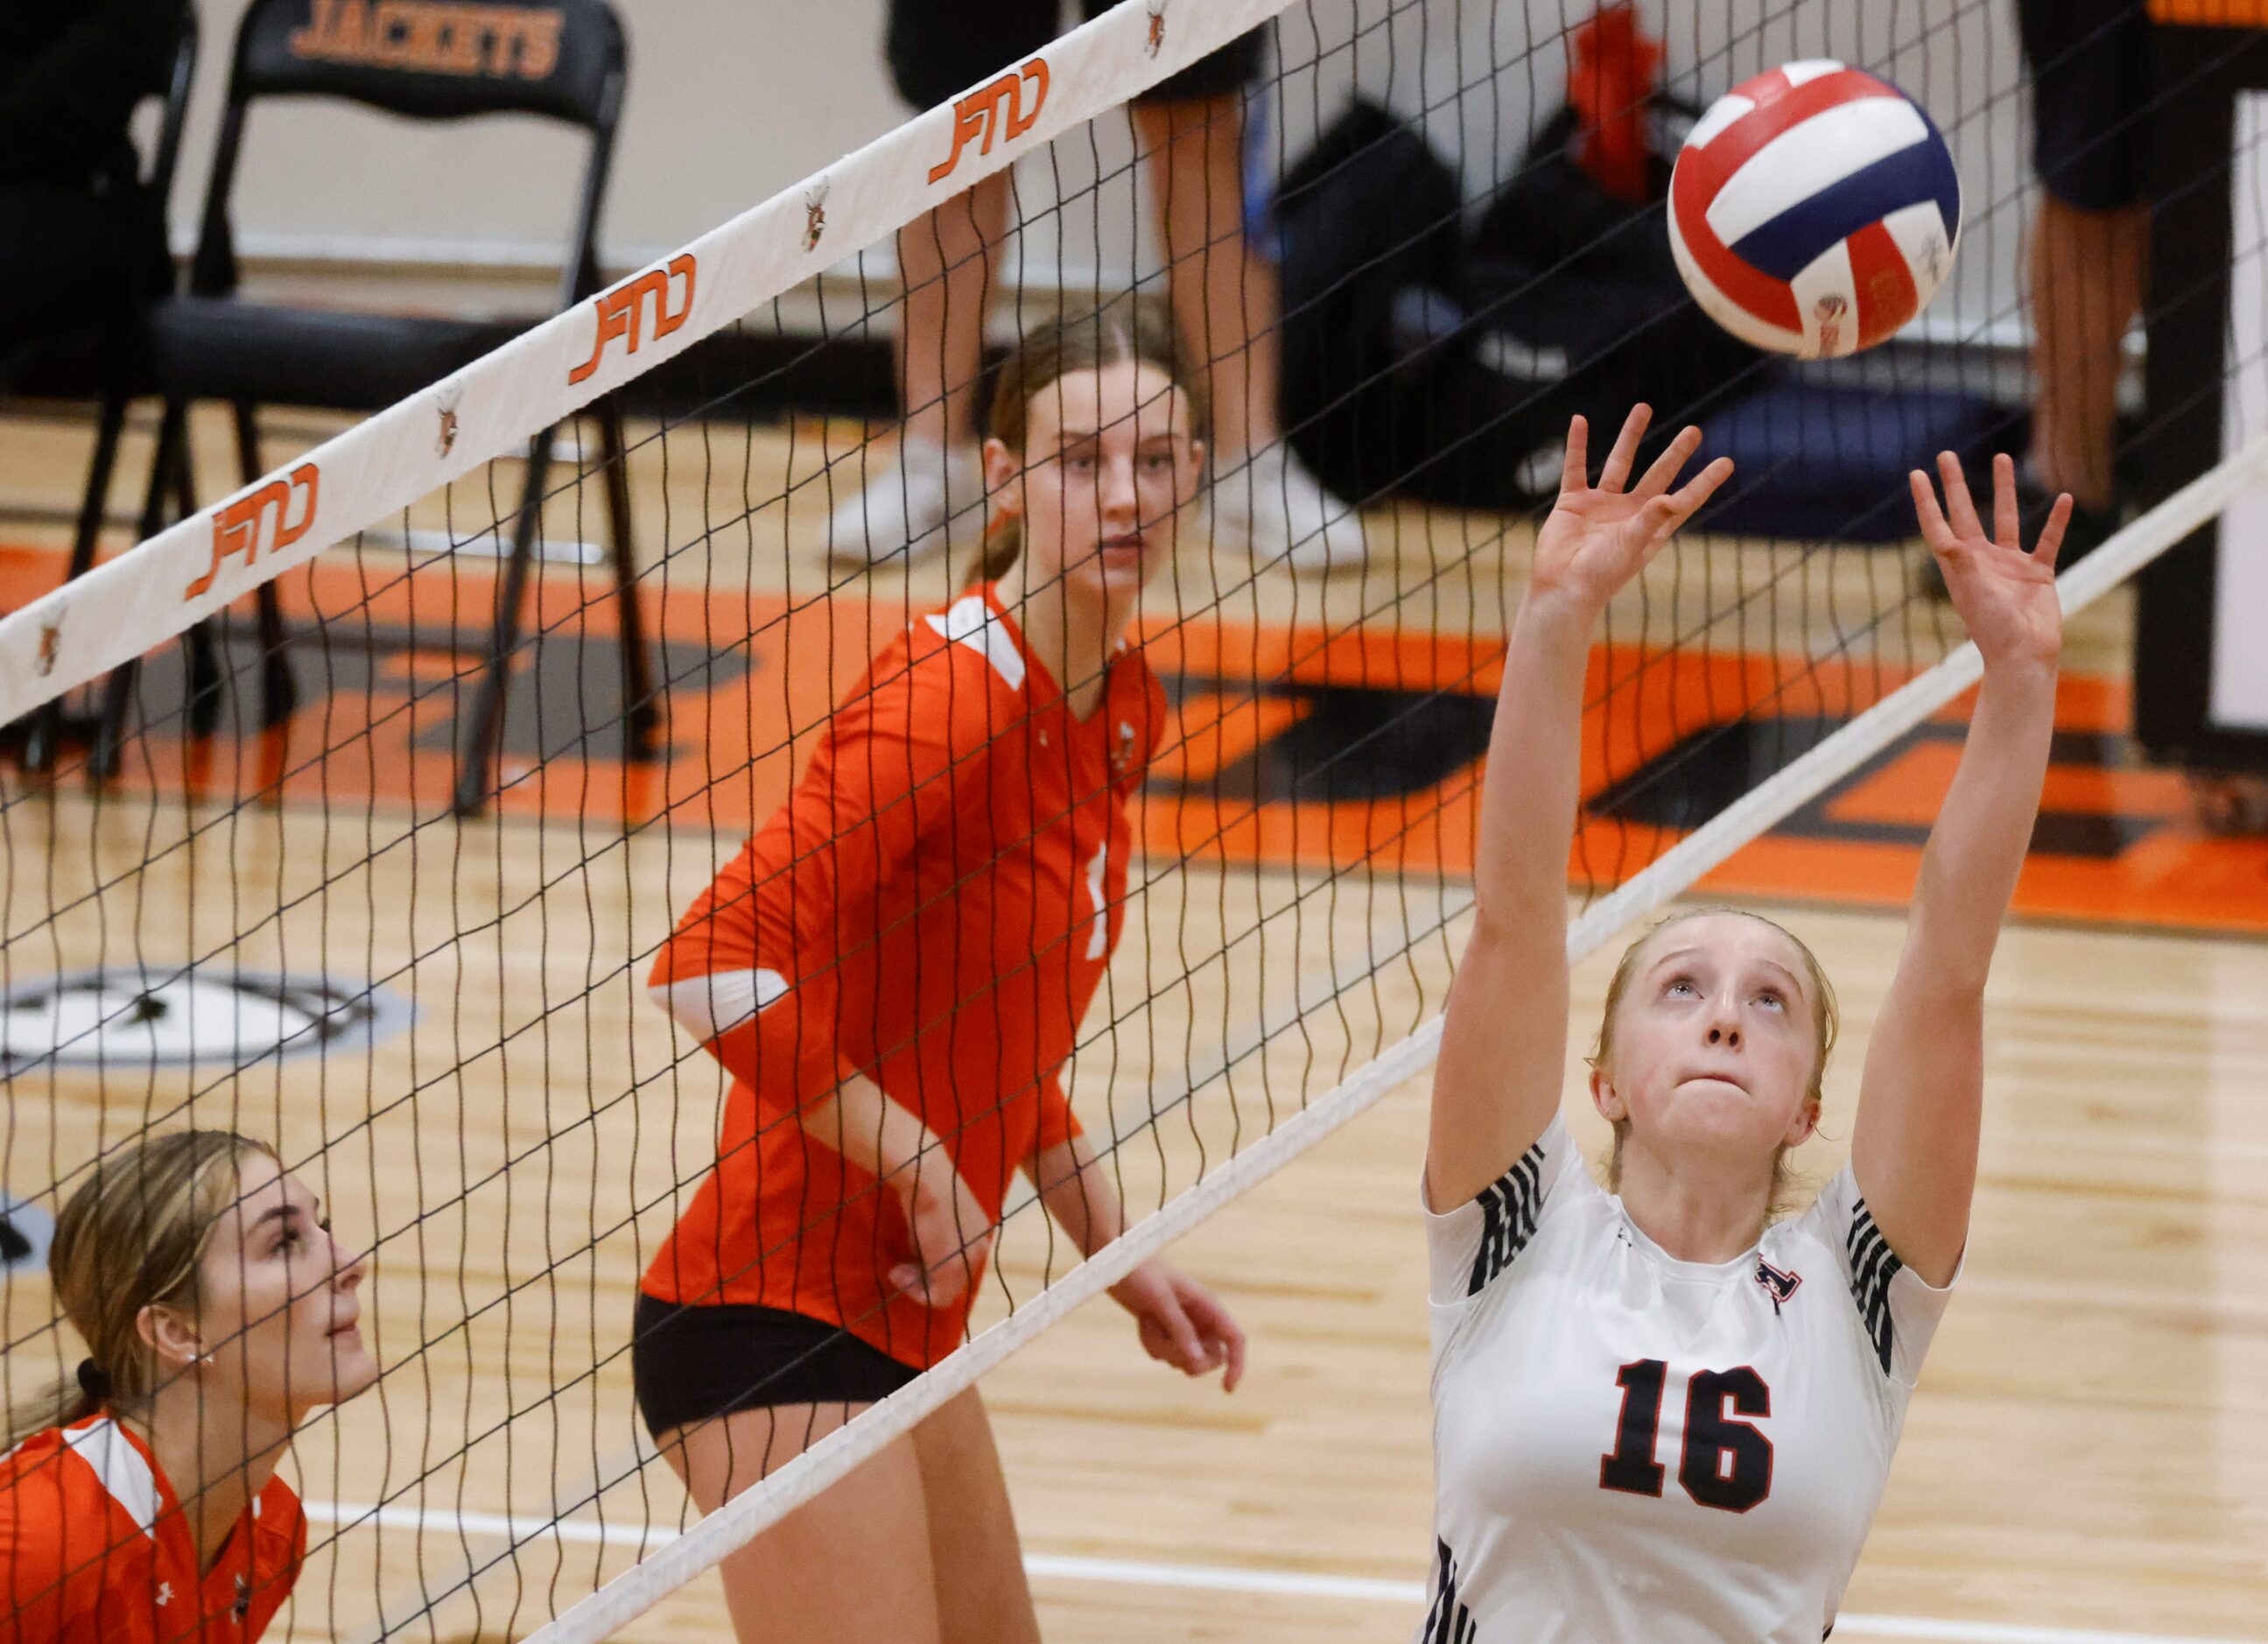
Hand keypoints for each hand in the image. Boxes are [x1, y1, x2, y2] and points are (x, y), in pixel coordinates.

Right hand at [889, 1155, 994, 1309]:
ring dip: (918, 1287)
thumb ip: (934, 1243)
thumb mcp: (933, 1220)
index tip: (908, 1263)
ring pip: (946, 1292)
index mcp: (979, 1234)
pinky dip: (916, 1292)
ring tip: (897, 1272)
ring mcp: (968, 1259)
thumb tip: (922, 1262)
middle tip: (899, 1271)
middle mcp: (979, 1248)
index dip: (931, 1269)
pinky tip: (898, 1274)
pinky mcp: (953, 1267)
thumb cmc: (926, 1189)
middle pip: (954, 1281)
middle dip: (924, 1281)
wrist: (925, 1178)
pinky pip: (937, 1297)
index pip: (960, 1265)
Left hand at [1108, 1259, 1245, 1391]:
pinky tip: (1143, 1322)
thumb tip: (1197, 1361)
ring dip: (1164, 1348)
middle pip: (1210, 1357)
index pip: (1234, 1339)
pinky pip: (1164, 1355)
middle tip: (1165, 1347)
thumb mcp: (1160, 1299)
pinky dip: (1152, 1344)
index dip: (1237, 1365)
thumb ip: (1180, 1329)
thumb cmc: (1141, 1272)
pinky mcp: (1164, 1331)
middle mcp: (1199, 1318)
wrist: (1116, 1263)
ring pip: (1184, 1358)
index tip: (1227, 1389)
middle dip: (1187, 1358)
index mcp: (1207, 1304)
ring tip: (1148, 1321)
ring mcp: (1182, 1326)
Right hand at [1529, 406, 1734, 622]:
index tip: (1727, 462)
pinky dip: (1576, 445)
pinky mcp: (1573, 502)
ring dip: (1630, 436)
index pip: (1684, 499)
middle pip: (1658, 475)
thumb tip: (1673, 497)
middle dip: (1676, 453)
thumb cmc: (1601, 575)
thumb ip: (1651, 519)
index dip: (1705, 481)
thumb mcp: (1631, 547)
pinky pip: (1575, 468)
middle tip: (1694, 431)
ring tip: (1643, 408)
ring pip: (1619, 463)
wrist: (1561, 587)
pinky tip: (1579, 421)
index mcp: (1650, 526)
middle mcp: (1629, 511)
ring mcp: (1601, 505)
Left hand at [1909, 451, 2066, 670]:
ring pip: (2006, 517)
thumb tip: (1942, 537)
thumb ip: (1959, 562)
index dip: (1926, 500)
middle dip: (1956, 485)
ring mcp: (2010, 565)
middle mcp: (1981, 560)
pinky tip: (2063, 498)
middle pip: (1966, 513)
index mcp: (1959, 565)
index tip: (1917, 474)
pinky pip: (2048, 539)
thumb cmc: (1993, 628)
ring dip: (2004, 489)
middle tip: (1946, 455)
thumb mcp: (1972, 591)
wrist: (2025, 654)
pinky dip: (2056, 521)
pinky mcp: (2039, 573)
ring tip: (2001, 458)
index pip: (1938, 525)